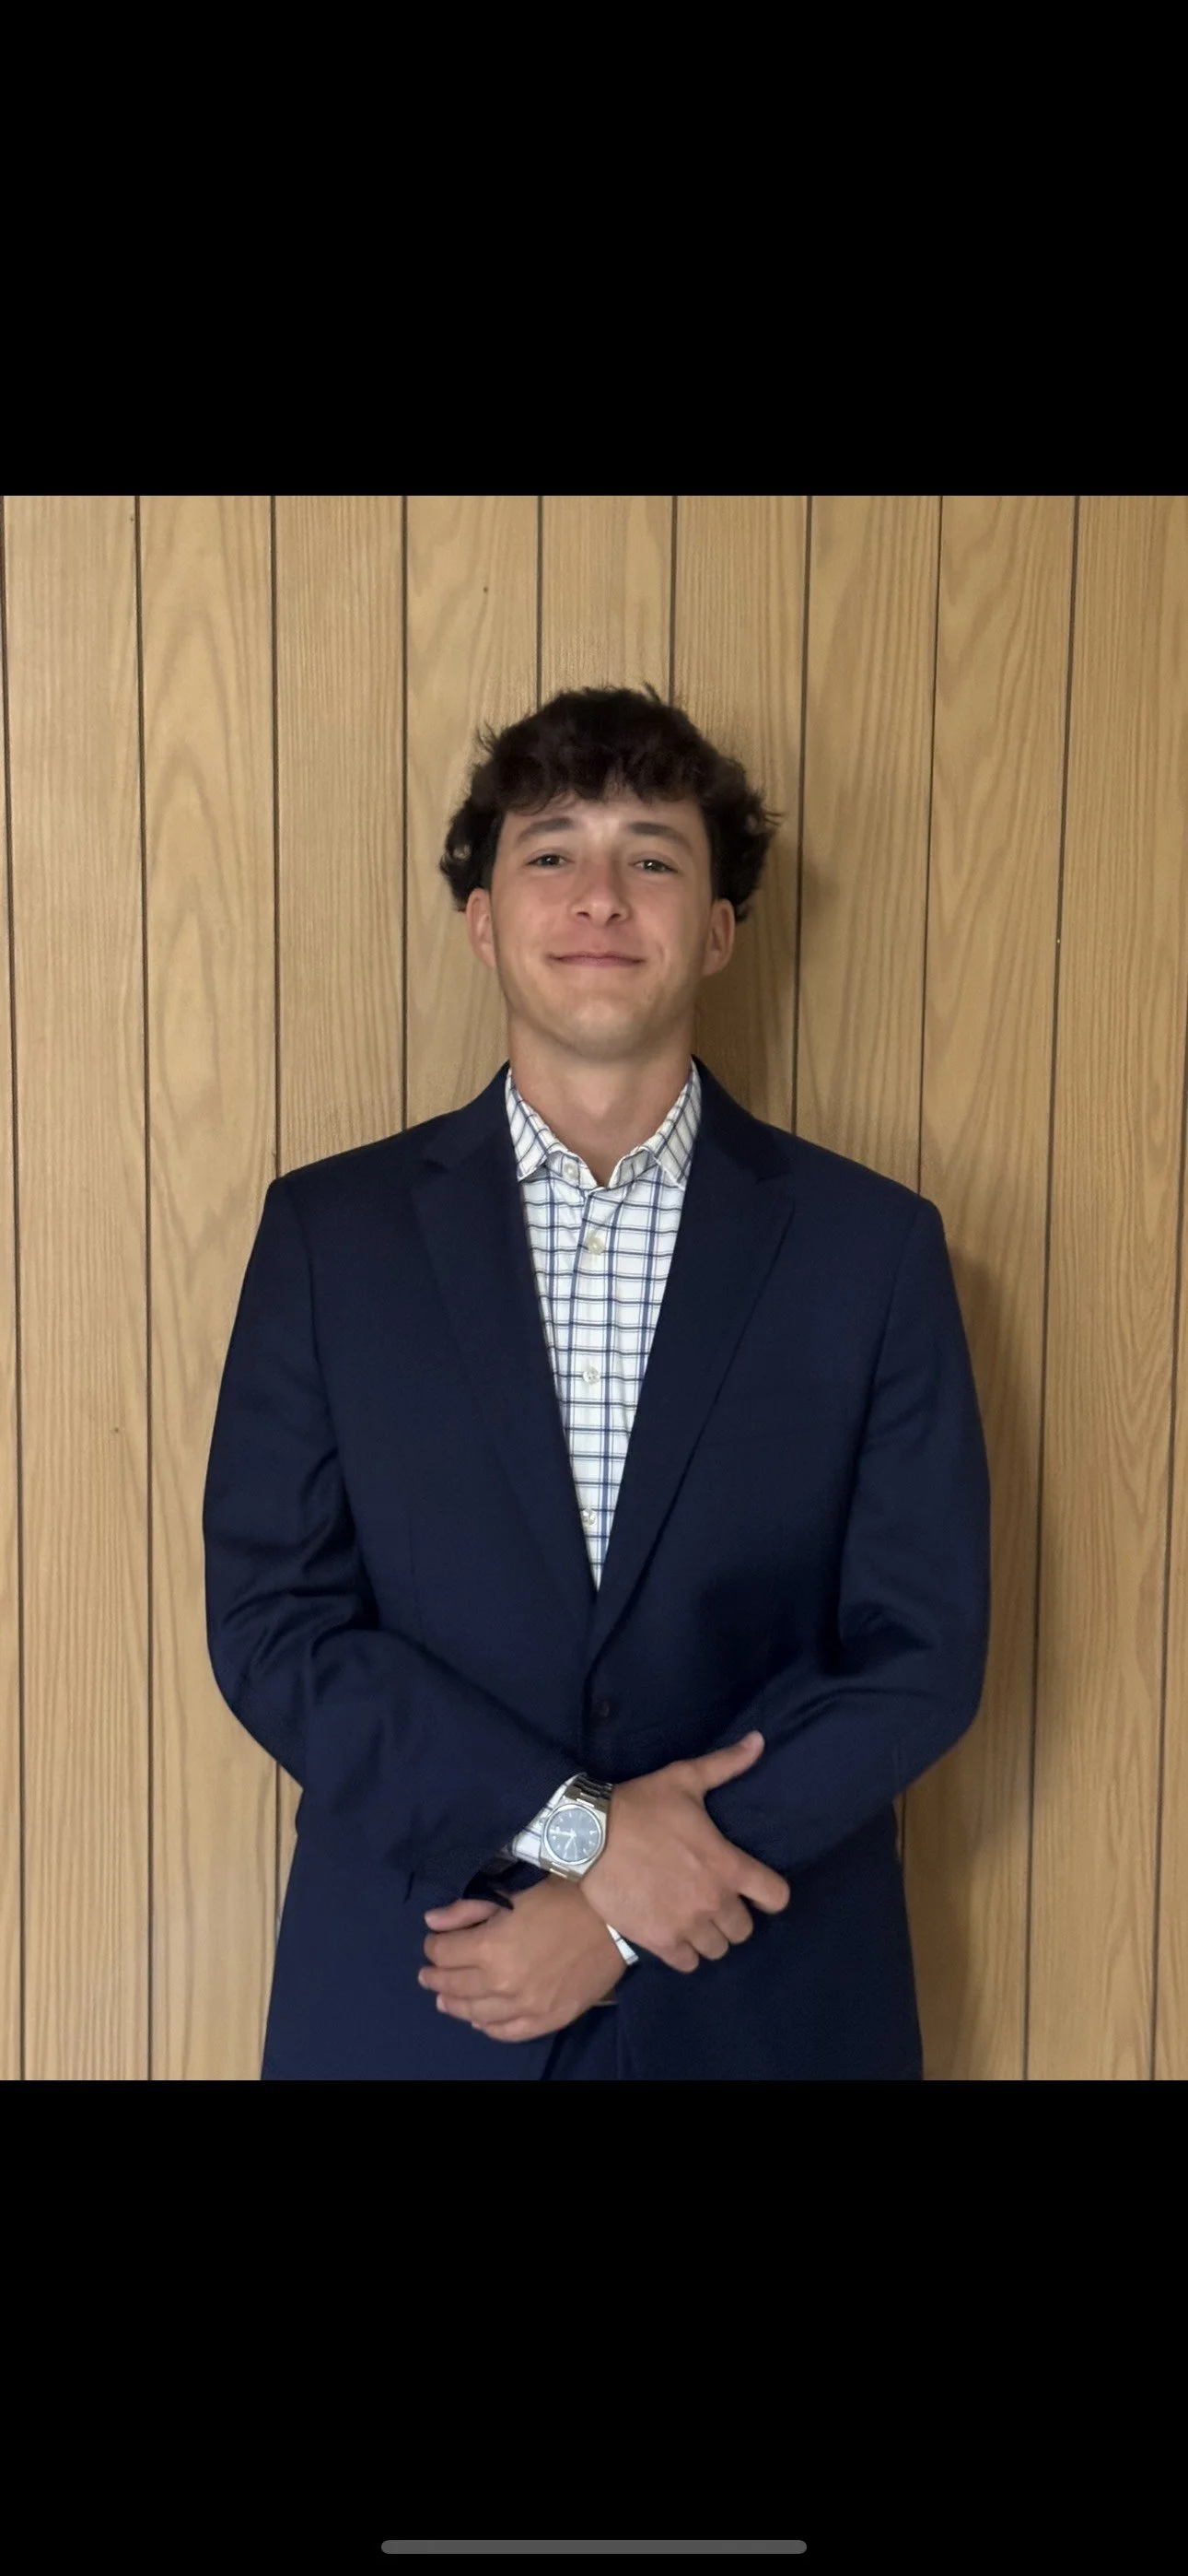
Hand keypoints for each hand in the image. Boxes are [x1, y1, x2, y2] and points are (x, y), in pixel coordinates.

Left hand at [419, 1878, 625, 2041]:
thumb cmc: (561, 1899)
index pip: (442, 1954)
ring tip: (444, 2000)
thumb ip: (467, 1911)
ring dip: (454, 2005)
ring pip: (475, 2014)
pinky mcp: (547, 2020)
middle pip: (453, 1986)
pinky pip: (506, 2032)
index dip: (432, 1947)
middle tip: (427, 1975)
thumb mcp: (511, 1896)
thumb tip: (431, 1923)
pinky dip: (487, 2027)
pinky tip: (479, 2020)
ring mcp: (525, 2006)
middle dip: (435, 1977)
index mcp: (489, 1948)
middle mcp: (501, 1983)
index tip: (432, 1943)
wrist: (612, 1921)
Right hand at [578, 1730, 790, 1971]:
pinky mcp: (659, 1942)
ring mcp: (686, 1925)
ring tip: (693, 1919)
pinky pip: (688, 1964)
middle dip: (733, 1916)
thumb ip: (726, 1764)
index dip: (770, 1894)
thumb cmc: (639, 1805)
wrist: (586, 1836)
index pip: (777, 1897)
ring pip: (718, 1950)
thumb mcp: (684, 1779)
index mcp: (727, 1864)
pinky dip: (684, 1953)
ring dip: (709, 1936)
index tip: (755, 1888)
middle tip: (713, 1901)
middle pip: (745, 1930)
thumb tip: (759, 1740)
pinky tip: (674, 1934)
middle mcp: (714, 1901)